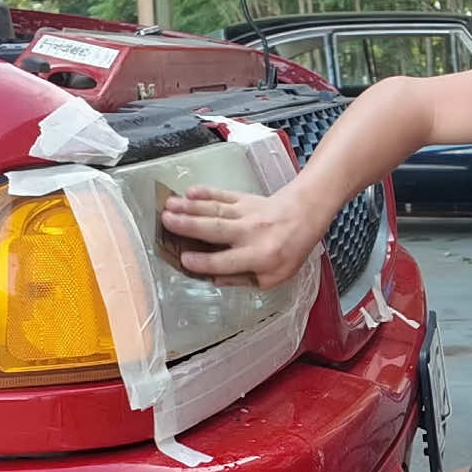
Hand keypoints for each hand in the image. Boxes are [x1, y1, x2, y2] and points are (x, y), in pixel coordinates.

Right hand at [160, 183, 319, 284]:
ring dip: (190, 207)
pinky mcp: (244, 198)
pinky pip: (222, 195)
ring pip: (215, 210)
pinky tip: (189, 191)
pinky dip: (205, 192)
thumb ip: (244, 279)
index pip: (226, 261)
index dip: (204, 262)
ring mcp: (247, 213)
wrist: (306, 215)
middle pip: (216, 230)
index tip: (183, 260)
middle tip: (166, 222)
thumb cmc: (289, 250)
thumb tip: (213, 279)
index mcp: (260, 257)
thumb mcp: (275, 276)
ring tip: (168, 206)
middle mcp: (251, 234)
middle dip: (189, 226)